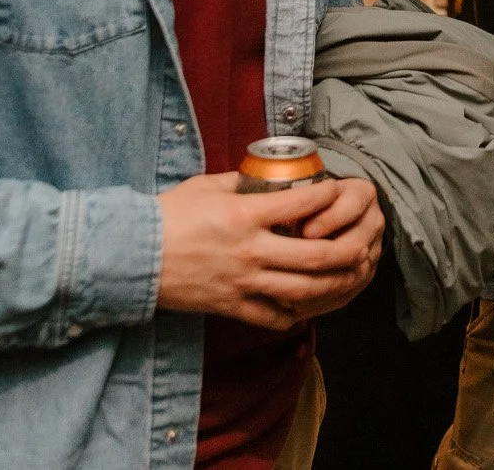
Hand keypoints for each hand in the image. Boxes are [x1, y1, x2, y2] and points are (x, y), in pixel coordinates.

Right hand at [156, 174, 383, 329]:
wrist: (130, 256)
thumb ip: (240, 183)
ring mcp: (243, 283)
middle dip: (348, 250)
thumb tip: (265, 178)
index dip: (330, 198)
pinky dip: (297, 312)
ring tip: (350, 275)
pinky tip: (308, 303)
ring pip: (304, 290)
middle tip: (362, 243)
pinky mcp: (232, 307)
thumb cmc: (166, 215)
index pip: (303, 205)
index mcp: (245, 215)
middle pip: (317, 256)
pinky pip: (275, 316)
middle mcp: (251, 250)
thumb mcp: (206, 186)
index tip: (340, 192)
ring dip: (335, 284)